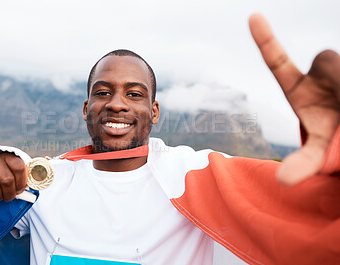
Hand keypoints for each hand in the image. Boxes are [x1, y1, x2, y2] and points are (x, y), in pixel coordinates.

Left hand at [249, 14, 339, 184]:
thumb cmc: (331, 137)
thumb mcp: (318, 151)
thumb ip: (304, 161)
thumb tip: (283, 180)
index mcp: (298, 88)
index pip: (278, 61)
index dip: (266, 40)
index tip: (252, 17)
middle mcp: (318, 73)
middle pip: (329, 60)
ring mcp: (335, 68)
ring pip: (339, 63)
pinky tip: (339, 100)